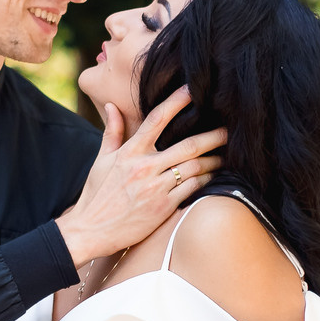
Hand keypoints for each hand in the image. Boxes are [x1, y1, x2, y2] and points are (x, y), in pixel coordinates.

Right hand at [54, 86, 227, 265]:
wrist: (91, 230)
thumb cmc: (96, 195)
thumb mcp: (101, 161)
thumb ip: (112, 132)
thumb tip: (112, 106)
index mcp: (129, 152)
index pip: (156, 119)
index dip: (176, 101)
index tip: (192, 90)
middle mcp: (144, 167)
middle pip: (188, 145)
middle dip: (212, 136)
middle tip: (228, 129)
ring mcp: (155, 188)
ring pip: (195, 167)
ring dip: (213, 160)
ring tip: (225, 155)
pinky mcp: (163, 207)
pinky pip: (192, 189)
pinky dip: (205, 180)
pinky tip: (212, 176)